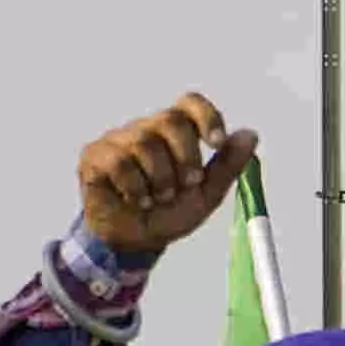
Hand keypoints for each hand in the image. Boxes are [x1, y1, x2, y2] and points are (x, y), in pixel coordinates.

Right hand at [76, 95, 255, 258]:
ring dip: (160, 180)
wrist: (137, 241)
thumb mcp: (207, 194)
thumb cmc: (170, 214)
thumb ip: (228, 165)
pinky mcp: (94, 156)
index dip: (206, 116)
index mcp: (174, 133)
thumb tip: (250, 134)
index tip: (216, 143)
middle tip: (187, 184)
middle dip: (185, 157)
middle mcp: (145, 129)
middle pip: (170, 120)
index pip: (189, 103)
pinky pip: (119, 162)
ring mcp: (117, 140)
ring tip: (159, 199)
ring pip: (144, 143)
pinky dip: (135, 188)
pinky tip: (136, 200)